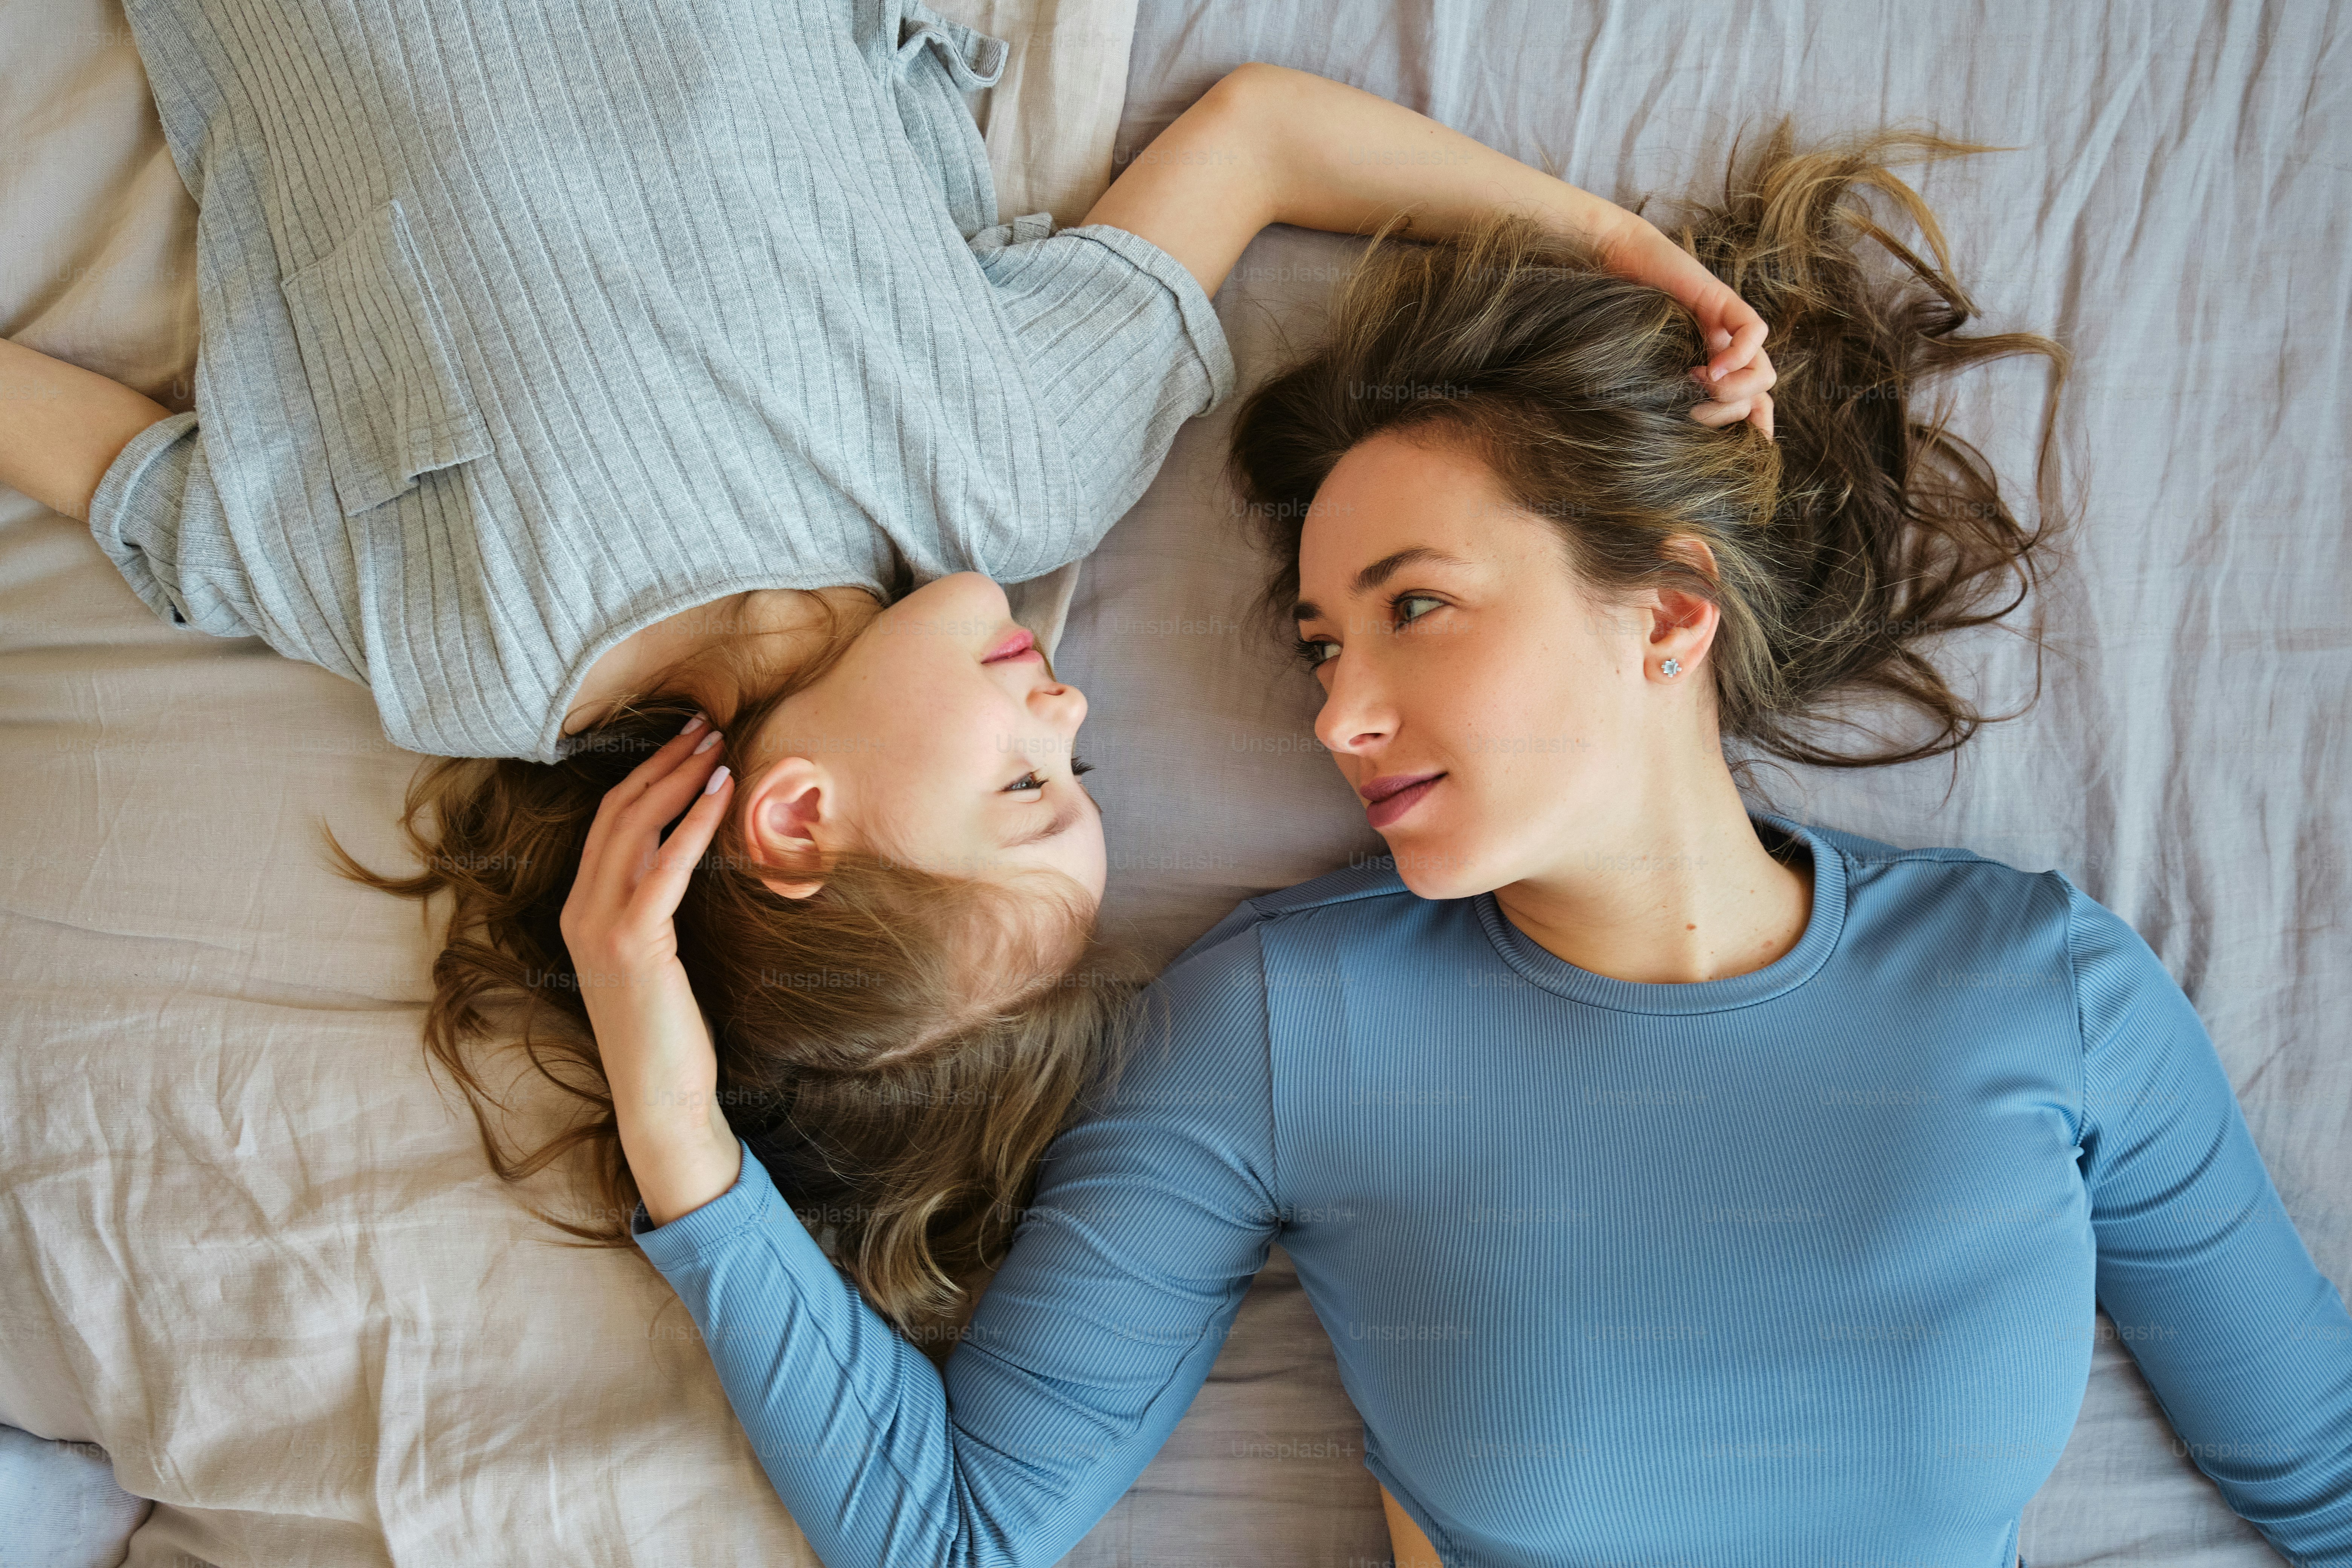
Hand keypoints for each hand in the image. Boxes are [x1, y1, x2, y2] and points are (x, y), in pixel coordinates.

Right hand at [557, 712, 742, 1226]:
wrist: (661, 1097)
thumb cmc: (669, 1031)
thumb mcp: (656, 958)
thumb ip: (655, 910)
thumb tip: (688, 859)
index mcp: (580, 911)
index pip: (608, 822)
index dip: (646, 774)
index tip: (687, 742)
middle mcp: (580, 911)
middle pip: (617, 813)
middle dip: (663, 762)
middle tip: (705, 725)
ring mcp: (600, 927)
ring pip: (636, 829)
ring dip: (680, 780)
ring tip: (718, 745)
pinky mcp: (633, 943)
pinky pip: (665, 867)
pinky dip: (694, 824)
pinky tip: (724, 795)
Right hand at [1595, 212, 1776, 439]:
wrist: (1616, 263)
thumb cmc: (1619, 322)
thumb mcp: (1642, 376)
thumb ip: (1667, 401)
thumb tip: (1685, 432)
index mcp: (1712, 375)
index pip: (1753, 410)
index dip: (1754, 434)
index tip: (1736, 457)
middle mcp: (1727, 355)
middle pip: (1758, 400)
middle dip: (1727, 417)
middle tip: (1692, 410)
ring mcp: (1729, 330)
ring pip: (1764, 375)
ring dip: (1733, 391)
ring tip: (1697, 381)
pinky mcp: (1724, 302)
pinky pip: (1754, 333)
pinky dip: (1739, 355)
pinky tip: (1711, 364)